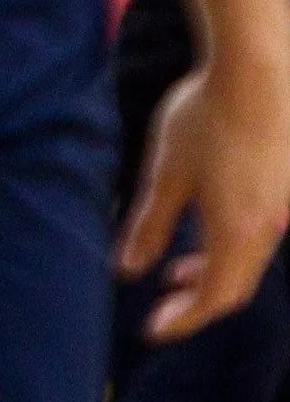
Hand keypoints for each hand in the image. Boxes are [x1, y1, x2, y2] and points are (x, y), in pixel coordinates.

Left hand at [119, 60, 289, 340]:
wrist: (259, 71)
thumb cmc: (206, 117)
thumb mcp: (166, 173)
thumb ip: (149, 225)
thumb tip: (128, 269)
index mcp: (238, 232)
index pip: (214, 298)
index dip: (184, 320)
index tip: (153, 330)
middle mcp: (270, 229)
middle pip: (236, 286)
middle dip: (197, 301)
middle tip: (162, 304)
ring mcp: (285, 210)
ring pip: (250, 260)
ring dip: (214, 271)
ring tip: (175, 270)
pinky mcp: (287, 188)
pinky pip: (260, 235)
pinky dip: (230, 246)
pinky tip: (205, 228)